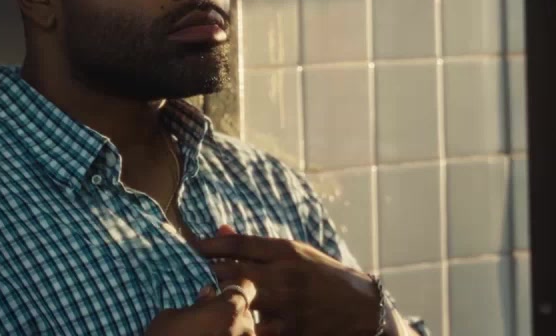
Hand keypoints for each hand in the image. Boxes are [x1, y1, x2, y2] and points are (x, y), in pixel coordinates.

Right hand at [145, 277, 257, 335]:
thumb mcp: (170, 318)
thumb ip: (196, 305)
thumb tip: (208, 294)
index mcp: (228, 310)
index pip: (246, 288)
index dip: (233, 290)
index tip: (221, 295)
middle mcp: (244, 330)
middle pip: (244, 315)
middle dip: (228, 317)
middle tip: (207, 323)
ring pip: (243, 335)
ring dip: (228, 334)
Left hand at [193, 226, 380, 335]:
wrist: (364, 309)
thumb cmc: (325, 276)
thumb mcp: (297, 253)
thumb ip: (257, 246)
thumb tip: (219, 230)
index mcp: (287, 251)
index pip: (240, 244)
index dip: (211, 244)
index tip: (191, 244)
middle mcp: (286, 276)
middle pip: (234, 273)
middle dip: (211, 274)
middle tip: (197, 274)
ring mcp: (288, 307)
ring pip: (240, 305)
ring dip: (223, 303)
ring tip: (210, 301)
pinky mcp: (291, 333)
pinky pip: (255, 331)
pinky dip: (242, 328)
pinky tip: (232, 325)